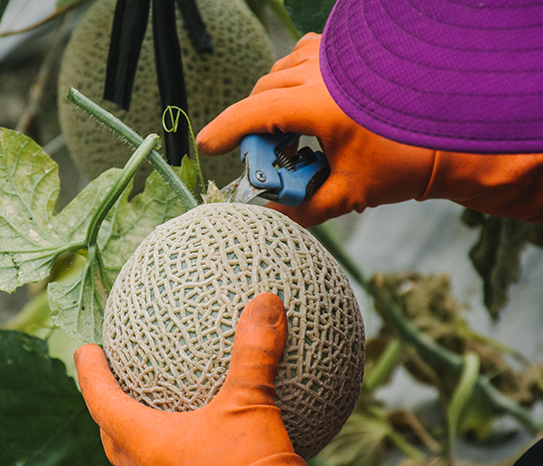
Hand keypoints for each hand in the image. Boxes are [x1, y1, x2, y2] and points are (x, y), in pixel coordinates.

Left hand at [75, 294, 366, 465]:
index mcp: (147, 447)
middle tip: (115, 383)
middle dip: (109, 410)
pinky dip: (194, 447)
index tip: (83, 350)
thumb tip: (265, 302)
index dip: (90, 374)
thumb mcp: (252, 406)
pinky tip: (226, 432)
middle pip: (116, 439)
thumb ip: (255, 353)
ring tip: (165, 406)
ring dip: (149, 433)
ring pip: (148, 462)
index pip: (102, 403)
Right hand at [195, 34, 434, 226]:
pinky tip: (306, 104)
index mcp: (320, 105)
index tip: (207, 147)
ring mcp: (337, 57)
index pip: (253, 113)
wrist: (455, 137)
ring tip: (289, 135)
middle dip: (255, 129)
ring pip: (280, 73)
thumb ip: (301, 208)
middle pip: (262, 95)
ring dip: (273, 103)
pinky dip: (294, 80)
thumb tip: (272, 215)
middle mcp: (324, 72)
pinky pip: (303, 56)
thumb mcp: (348, 193)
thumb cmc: (407, 162)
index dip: (224, 131)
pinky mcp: (348, 53)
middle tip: (266, 162)